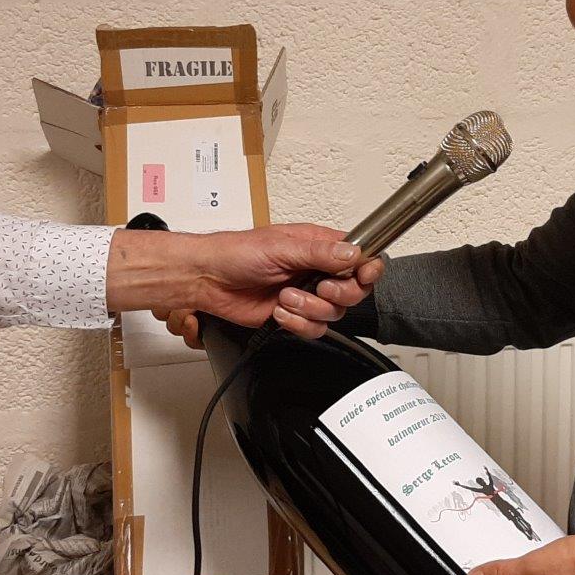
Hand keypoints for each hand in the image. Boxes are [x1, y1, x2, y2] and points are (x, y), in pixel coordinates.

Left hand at [106, 223, 383, 342]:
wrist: (207, 281)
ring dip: (309, 309)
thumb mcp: (281, 247)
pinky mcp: (294, 316)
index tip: (363, 275)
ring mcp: (307, 295)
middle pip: (354, 290)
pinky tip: (278, 312)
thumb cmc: (236, 253)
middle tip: (318, 288)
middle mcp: (317, 270)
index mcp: (319, 246)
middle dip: (338, 294)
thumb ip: (321, 253)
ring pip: (334, 313)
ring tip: (285, 298)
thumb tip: (353, 254)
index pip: (360, 256)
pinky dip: (297, 324)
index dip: (367, 268)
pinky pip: (314, 329)